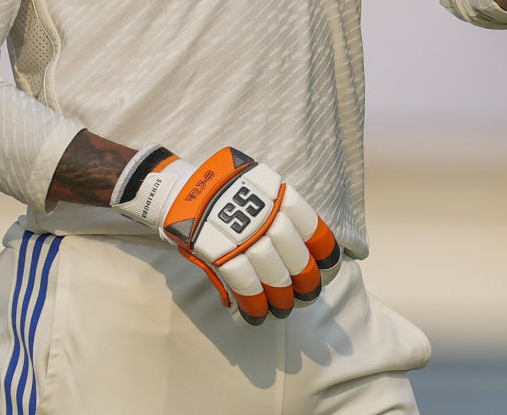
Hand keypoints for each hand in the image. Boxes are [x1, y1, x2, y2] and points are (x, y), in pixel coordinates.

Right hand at [110, 143, 340, 323]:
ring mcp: (241, 232)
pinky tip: (253, 317)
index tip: (328, 271)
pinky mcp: (219, 250)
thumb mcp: (254, 195)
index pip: (313, 228)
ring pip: (274, 275)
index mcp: (276, 194)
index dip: (326, 255)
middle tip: (305, 297)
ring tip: (280, 311)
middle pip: (296, 258)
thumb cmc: (223, 197)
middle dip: (305, 284)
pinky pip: (245, 285)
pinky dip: (252, 306)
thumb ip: (276, 221)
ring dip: (280, 300)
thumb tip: (302, 263)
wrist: (178, 189)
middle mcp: (263, 212)